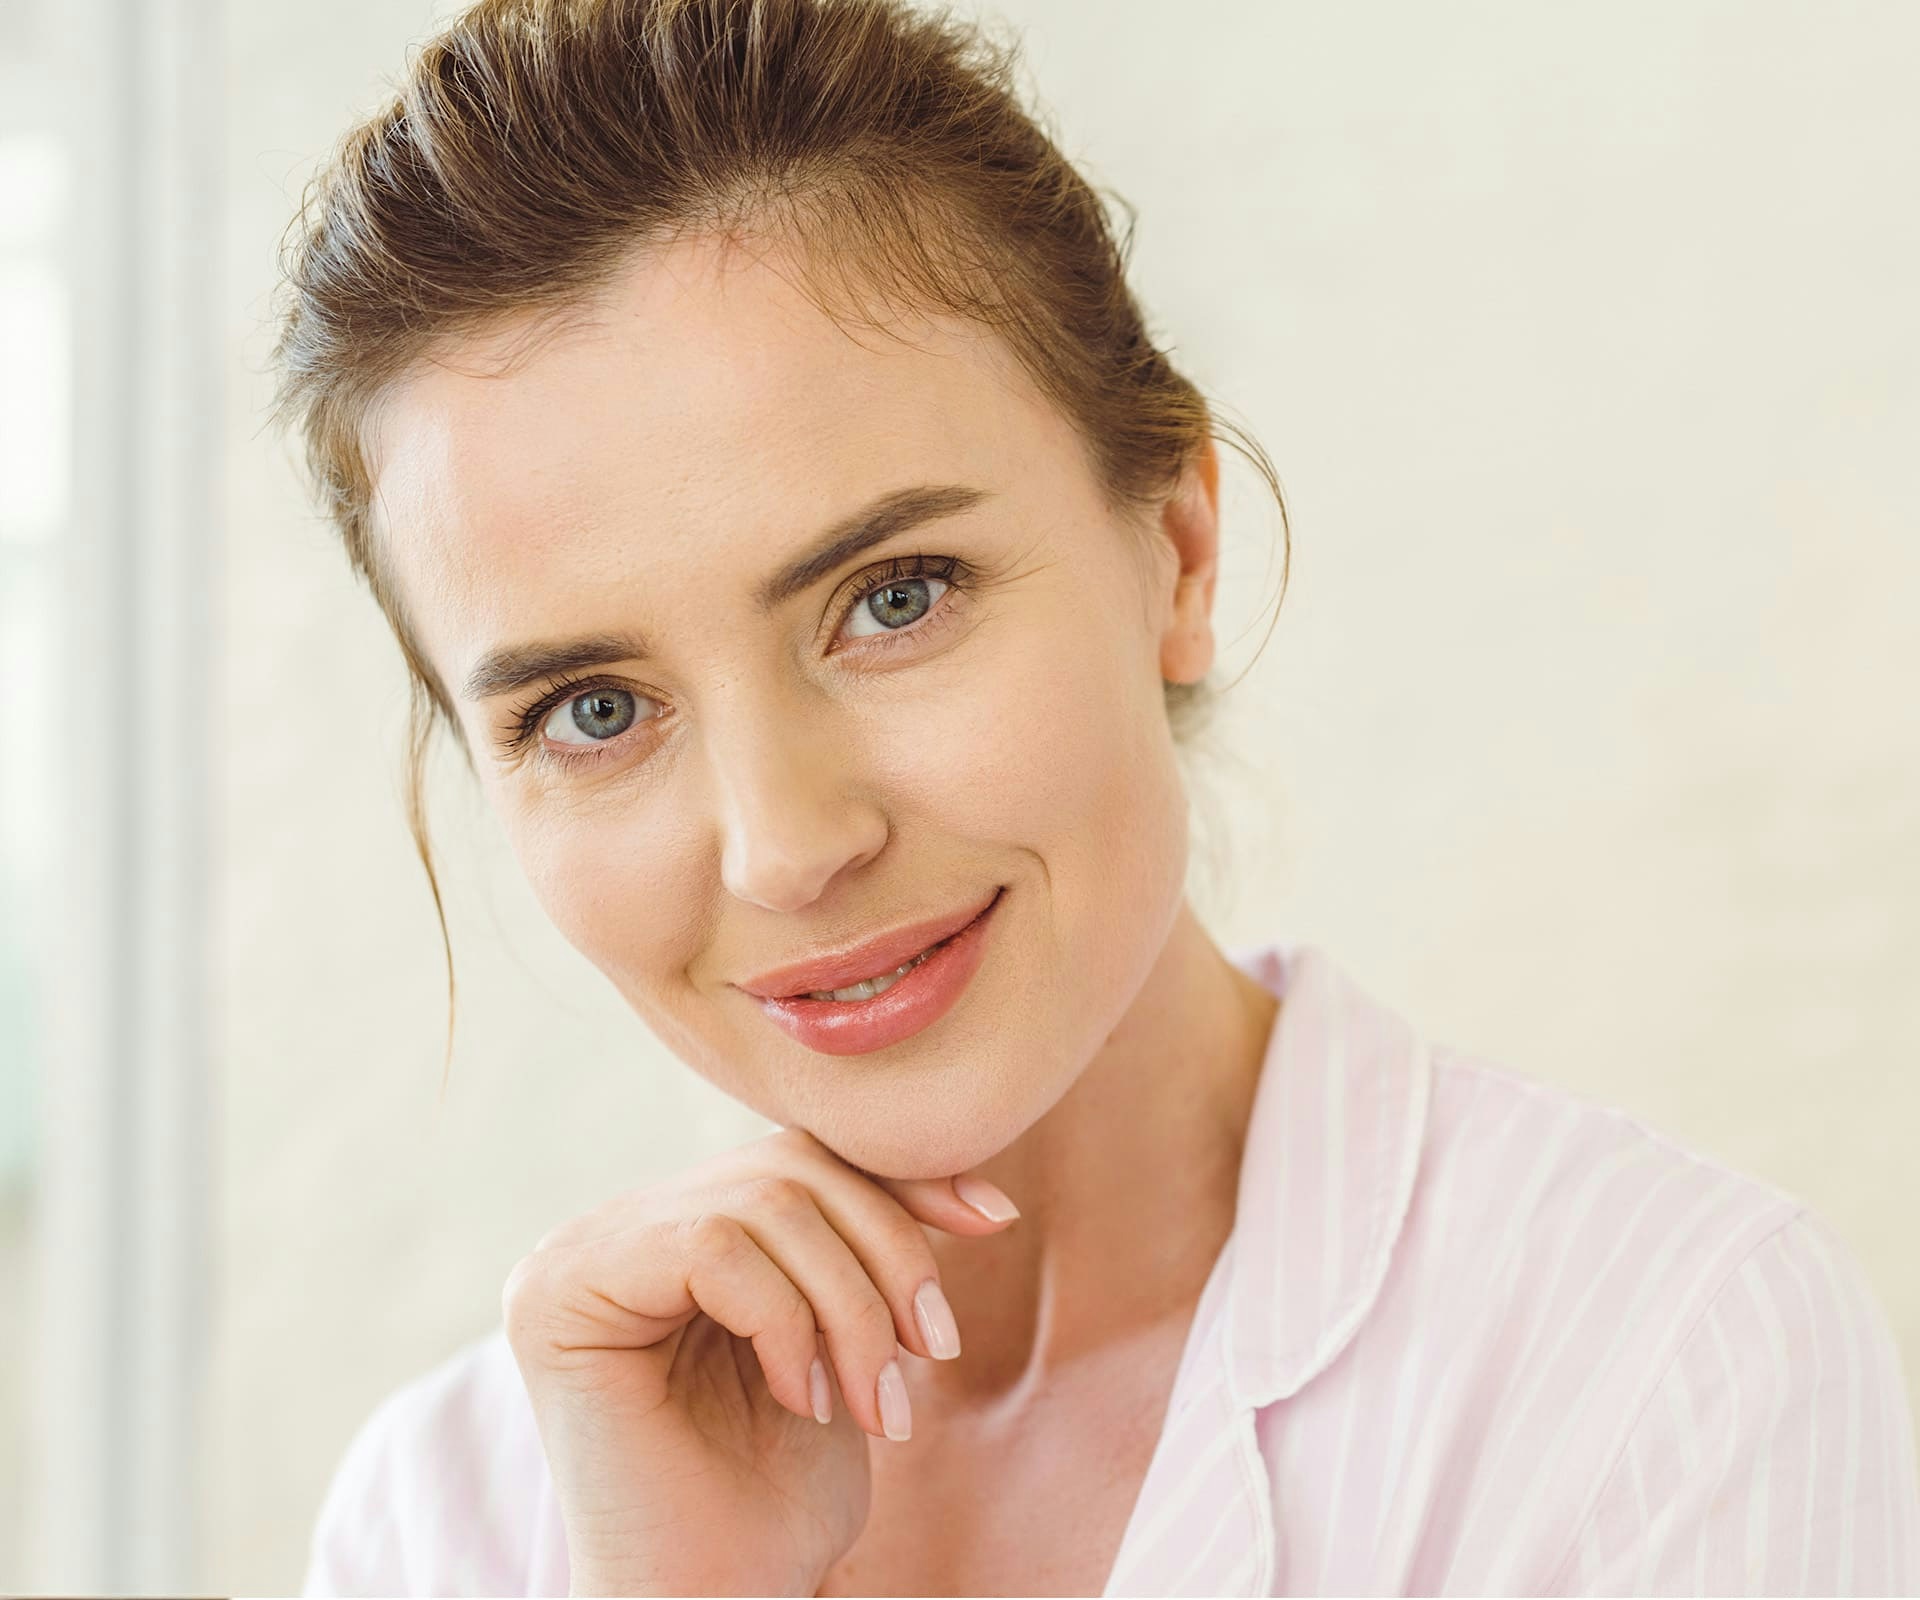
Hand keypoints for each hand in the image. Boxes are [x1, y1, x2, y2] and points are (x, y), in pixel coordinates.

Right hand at [498, 1125, 1020, 1596]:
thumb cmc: (775, 1496)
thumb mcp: (847, 1340)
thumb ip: (869, 1247)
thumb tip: (975, 1185)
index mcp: (673, 1228)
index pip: (801, 1158)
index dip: (900, 1184)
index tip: (990, 1220)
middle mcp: (615, 1227)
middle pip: (787, 1169)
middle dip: (885, 1256)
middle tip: (932, 1354)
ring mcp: (579, 1252)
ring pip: (762, 1202)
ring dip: (850, 1306)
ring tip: (874, 1404)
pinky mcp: (564, 1290)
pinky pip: (714, 1247)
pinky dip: (786, 1322)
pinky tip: (803, 1400)